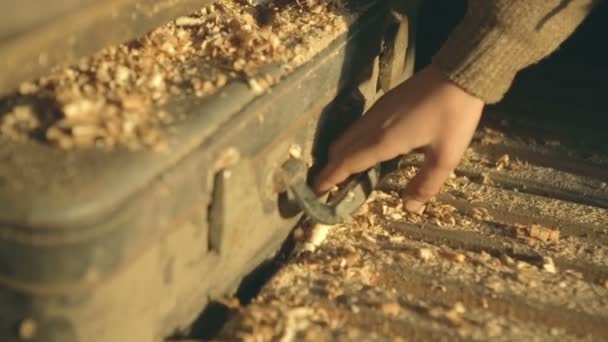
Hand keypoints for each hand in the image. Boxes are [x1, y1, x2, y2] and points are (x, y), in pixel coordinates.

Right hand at [314, 64, 483, 212]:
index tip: (316, 192)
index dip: (330, 178)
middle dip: (331, 170)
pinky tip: (364, 153)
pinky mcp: (382, 105)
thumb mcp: (445, 156)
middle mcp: (372, 126)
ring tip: (345, 176)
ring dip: (340, 157)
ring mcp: (375, 112)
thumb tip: (409, 208)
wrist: (459, 74)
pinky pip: (356, 128)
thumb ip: (425, 185)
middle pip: (340, 149)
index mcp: (383, 140)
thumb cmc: (454, 116)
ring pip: (346, 137)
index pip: (347, 163)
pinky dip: (351, 145)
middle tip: (331, 190)